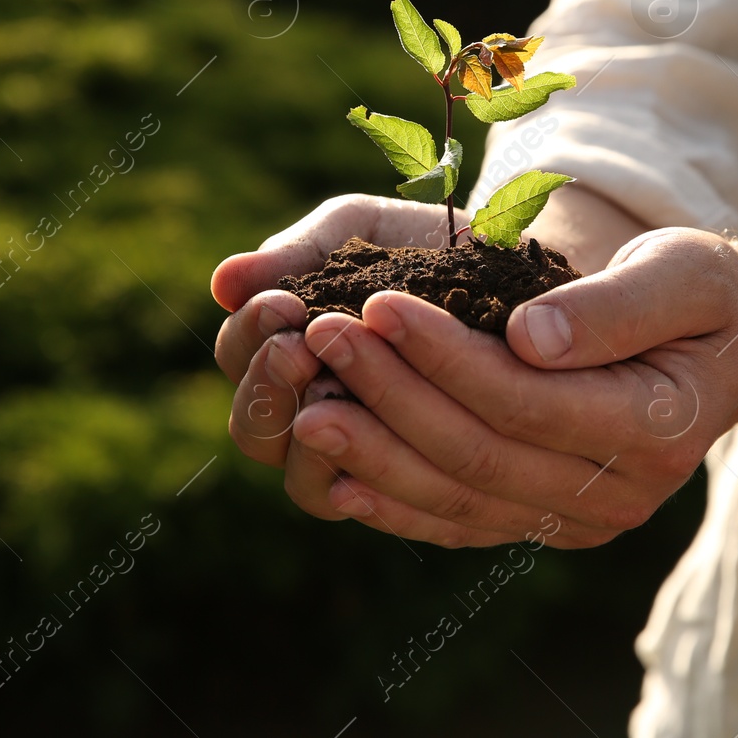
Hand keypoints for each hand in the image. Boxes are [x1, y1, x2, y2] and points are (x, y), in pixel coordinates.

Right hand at [211, 194, 448, 500]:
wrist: (514, 269)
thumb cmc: (425, 245)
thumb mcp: (361, 232)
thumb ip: (299, 252)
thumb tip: (223, 283)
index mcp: (285, 348)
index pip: (237, 356)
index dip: (250, 335)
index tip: (283, 303)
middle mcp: (310, 409)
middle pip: (253, 428)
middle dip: (268, 388)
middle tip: (300, 347)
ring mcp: (357, 453)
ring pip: (302, 479)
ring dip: (311, 435)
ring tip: (336, 391)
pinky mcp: (412, 484)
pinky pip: (373, 506)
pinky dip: (366, 485)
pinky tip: (376, 453)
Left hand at [290, 227, 737, 547]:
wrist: (726, 349)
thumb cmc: (701, 295)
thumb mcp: (682, 272)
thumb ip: (614, 307)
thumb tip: (528, 337)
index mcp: (656, 428)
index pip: (526, 399)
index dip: (445, 356)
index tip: (377, 304)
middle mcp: (619, 493)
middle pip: (480, 454)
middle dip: (391, 396)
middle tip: (320, 338)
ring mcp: (581, 519)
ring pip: (460, 498)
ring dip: (375, 456)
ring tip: (306, 406)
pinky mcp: (547, 523)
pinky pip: (461, 523)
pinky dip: (396, 503)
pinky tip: (337, 476)